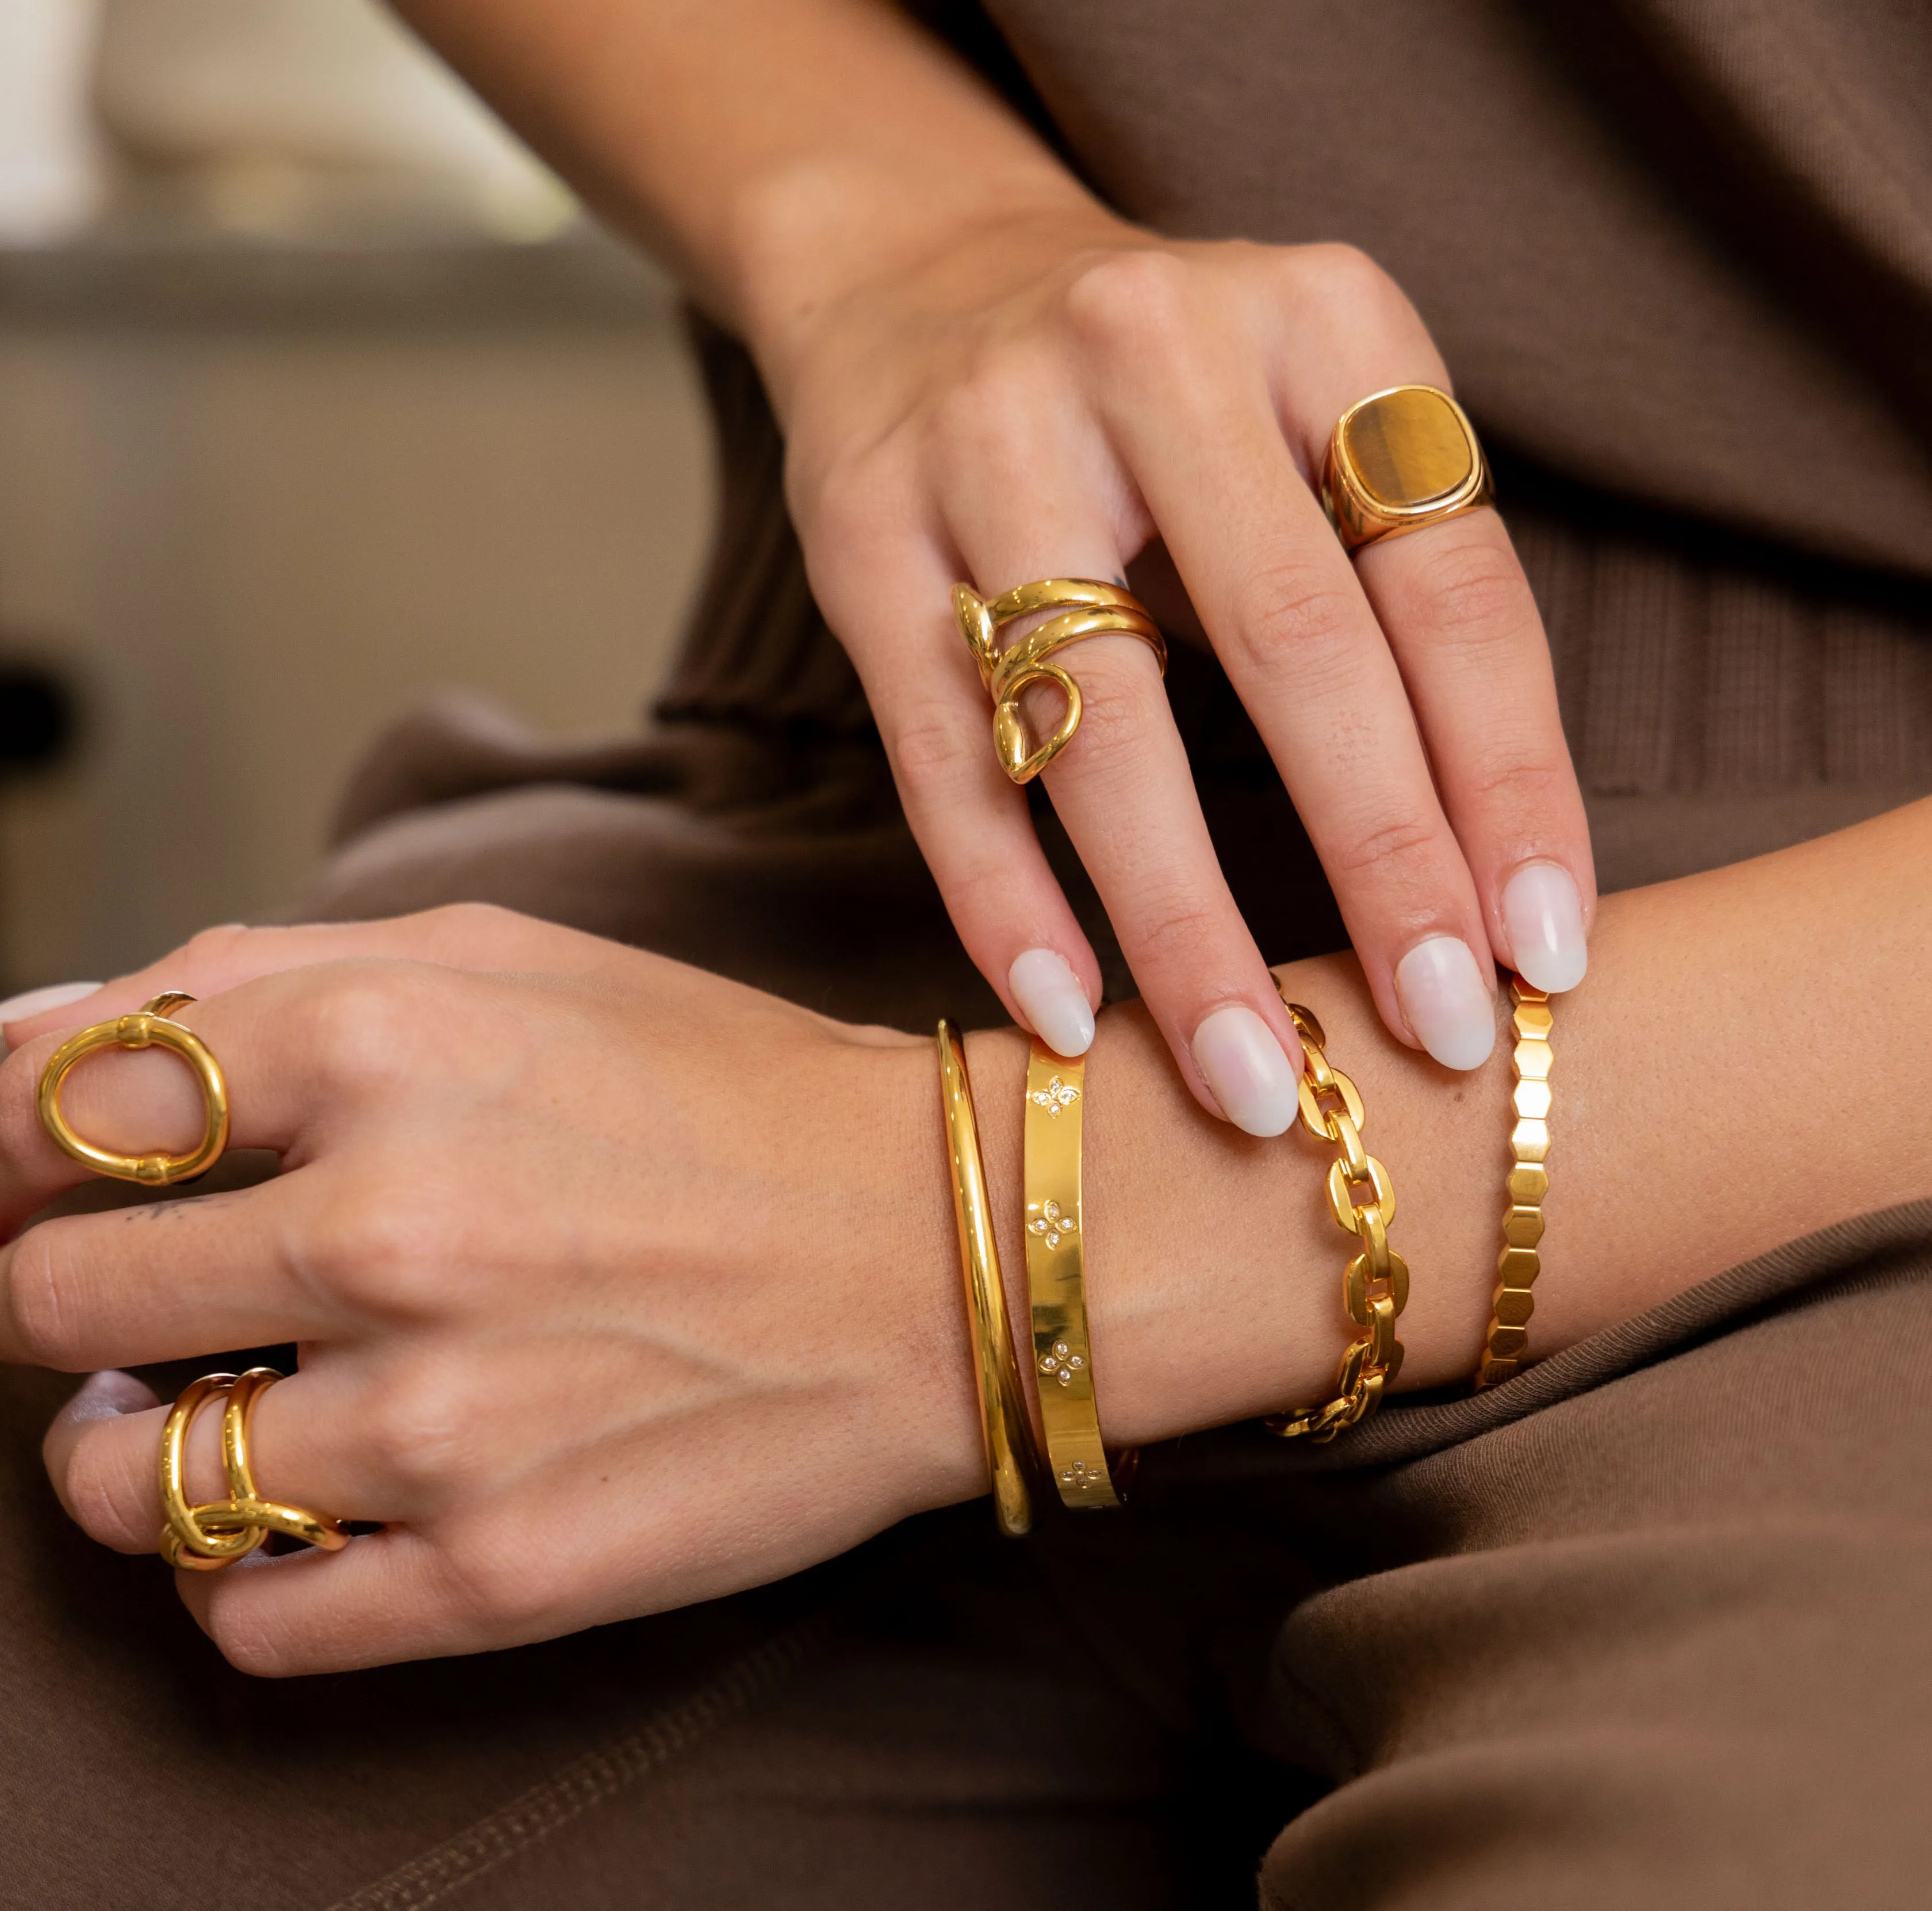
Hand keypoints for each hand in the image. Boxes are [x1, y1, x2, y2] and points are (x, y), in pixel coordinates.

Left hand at [0, 911, 983, 1673]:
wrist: (949, 1263)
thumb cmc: (715, 1101)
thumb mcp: (493, 963)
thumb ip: (237, 986)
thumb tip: (9, 1061)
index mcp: (373, 1043)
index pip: (39, 1116)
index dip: (15, 1164)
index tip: (61, 1193)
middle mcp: (390, 1230)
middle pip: (48, 1299)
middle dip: (70, 1304)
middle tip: (152, 1308)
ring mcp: (441, 1423)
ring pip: (123, 1488)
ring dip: (131, 1457)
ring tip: (212, 1422)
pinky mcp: (497, 1577)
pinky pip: (244, 1624)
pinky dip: (238, 1583)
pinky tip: (305, 1523)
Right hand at [774, 208, 1592, 1115]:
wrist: (920, 276)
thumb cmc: (1175, 416)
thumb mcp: (1315, 430)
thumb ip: (1402, 601)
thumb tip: (1495, 891)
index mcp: (1323, 319)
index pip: (1449, 583)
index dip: (1509, 778)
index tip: (1546, 949)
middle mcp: (1156, 353)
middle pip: (1298, 648)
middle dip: (1384, 864)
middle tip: (1443, 1031)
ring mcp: (992, 437)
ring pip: (1108, 725)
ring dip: (1188, 928)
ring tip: (1250, 1082)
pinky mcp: (861, 533)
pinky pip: (944, 758)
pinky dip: (1007, 901)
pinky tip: (1066, 1017)